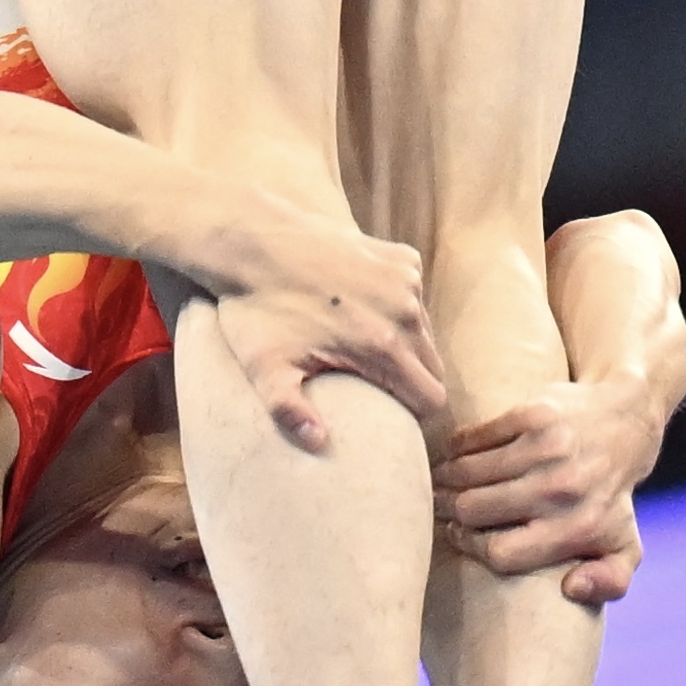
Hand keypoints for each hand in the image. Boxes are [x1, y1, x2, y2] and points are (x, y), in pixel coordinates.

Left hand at [185, 203, 449, 443]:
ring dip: (402, 340)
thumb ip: (291, 412)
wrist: (252, 242)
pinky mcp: (401, 257)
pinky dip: (395, 302)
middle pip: (433, 367)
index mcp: (383, 346)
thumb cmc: (256, 310)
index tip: (386, 412)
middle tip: (369, 380)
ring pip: (424, 330)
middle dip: (409, 380)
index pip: (431, 399)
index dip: (411, 413)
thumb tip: (318, 444)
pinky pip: (413, 294)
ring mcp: (407, 280)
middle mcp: (406, 312)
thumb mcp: (265, 368)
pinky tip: (357, 302)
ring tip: (357, 339)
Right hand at [437, 376, 659, 599]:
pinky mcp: (533, 415)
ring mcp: (547, 449)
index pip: (501, 553)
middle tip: (443, 505)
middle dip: (448, 509)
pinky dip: (455, 448)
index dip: (471, 546)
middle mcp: (563, 489)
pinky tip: (455, 454)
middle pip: (473, 509)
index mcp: (580, 527)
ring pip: (466, 472)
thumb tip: (571, 589)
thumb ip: (610, 581)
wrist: (626, 422)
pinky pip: (472, 438)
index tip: (460, 533)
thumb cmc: (610, 496)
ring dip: (445, 478)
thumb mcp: (623, 545)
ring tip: (441, 482)